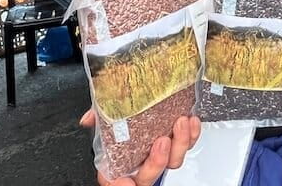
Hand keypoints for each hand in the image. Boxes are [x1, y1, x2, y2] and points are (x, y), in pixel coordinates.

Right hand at [79, 110, 201, 185]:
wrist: (147, 104)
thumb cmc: (124, 116)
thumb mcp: (107, 116)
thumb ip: (99, 119)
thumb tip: (88, 118)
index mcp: (119, 163)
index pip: (116, 181)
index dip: (120, 184)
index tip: (125, 182)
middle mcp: (140, 165)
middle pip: (149, 176)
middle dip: (158, 161)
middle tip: (161, 140)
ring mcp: (160, 156)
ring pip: (173, 162)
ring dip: (180, 144)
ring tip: (180, 123)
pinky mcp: (177, 145)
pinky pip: (187, 146)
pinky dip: (192, 135)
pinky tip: (192, 121)